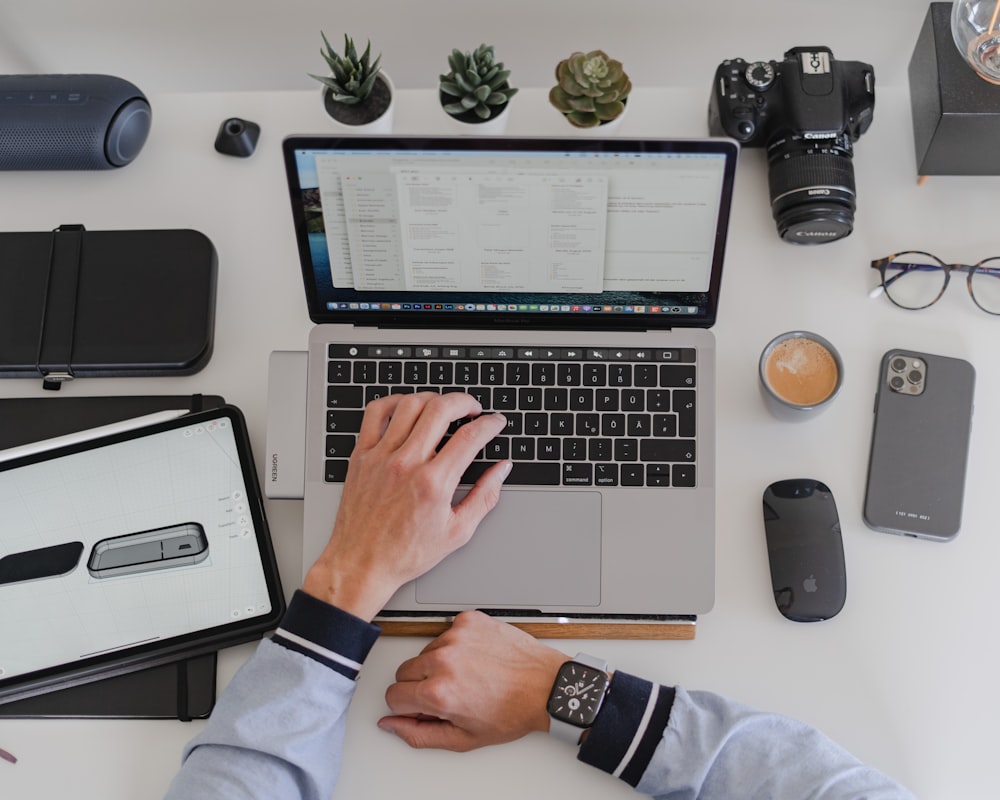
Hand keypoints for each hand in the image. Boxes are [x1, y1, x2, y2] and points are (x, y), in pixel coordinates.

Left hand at [303, 392, 509, 620]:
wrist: (361, 564)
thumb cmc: (405, 553)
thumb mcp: (457, 532)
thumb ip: (485, 497)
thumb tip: (501, 470)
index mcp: (433, 484)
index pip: (470, 437)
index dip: (490, 424)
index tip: (495, 422)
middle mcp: (406, 464)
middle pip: (441, 410)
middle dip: (465, 402)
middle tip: (473, 409)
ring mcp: (381, 457)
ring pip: (410, 405)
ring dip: (433, 399)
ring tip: (444, 407)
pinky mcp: (361, 456)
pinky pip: (375, 413)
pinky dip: (394, 401)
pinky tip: (407, 407)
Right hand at [379, 610, 567, 750]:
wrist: (545, 685)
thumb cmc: (512, 711)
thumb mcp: (463, 738)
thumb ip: (418, 733)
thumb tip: (391, 723)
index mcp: (438, 692)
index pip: (393, 695)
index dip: (407, 705)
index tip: (423, 706)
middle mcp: (443, 659)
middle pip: (403, 671)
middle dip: (420, 684)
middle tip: (449, 693)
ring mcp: (456, 636)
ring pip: (424, 651)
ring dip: (438, 664)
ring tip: (468, 675)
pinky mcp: (468, 620)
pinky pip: (445, 632)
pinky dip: (456, 645)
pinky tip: (476, 658)